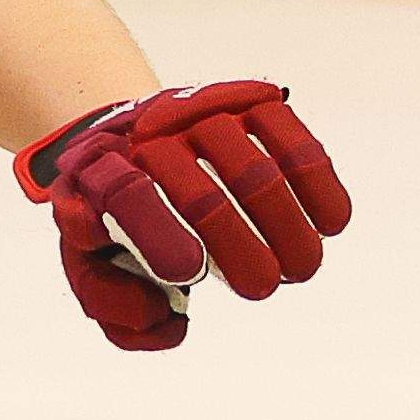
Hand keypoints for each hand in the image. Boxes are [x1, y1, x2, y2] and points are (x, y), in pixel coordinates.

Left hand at [20, 76, 346, 352]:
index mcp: (96, 177)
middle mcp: (147, 135)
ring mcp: (201, 114)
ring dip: (284, 224)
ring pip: (250, 168)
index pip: (125, 197)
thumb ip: (112, 301)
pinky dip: (315, 181)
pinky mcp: (245, 102)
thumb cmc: (113, 216)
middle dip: (239, 247)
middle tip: (263, 287)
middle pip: (197, 193)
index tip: (192, 272)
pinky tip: (331, 222)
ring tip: (301, 266)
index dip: (158, 235)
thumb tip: (166, 316)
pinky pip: (289, 137)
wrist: (127, 133)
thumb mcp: (88, 260)